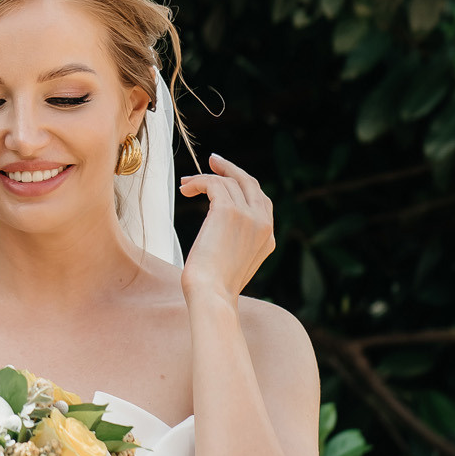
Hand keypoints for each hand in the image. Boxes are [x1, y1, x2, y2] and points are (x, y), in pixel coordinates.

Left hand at [179, 155, 274, 302]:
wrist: (211, 294)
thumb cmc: (214, 286)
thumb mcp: (234, 262)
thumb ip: (237, 241)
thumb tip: (220, 224)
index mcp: (268, 237)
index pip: (260, 200)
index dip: (242, 185)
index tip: (224, 177)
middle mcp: (264, 223)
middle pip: (250, 183)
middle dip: (231, 169)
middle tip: (213, 161)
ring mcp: (249, 215)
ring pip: (228, 181)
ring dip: (204, 178)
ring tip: (185, 185)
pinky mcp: (229, 211)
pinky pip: (214, 183)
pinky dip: (198, 182)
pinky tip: (186, 189)